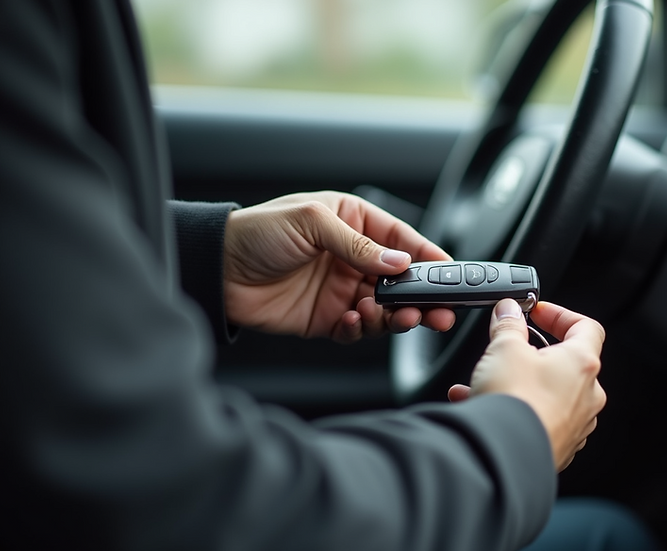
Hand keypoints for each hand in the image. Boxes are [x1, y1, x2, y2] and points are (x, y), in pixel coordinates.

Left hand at [222, 191, 455, 341]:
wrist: (217, 271)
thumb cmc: (257, 233)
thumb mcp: (311, 223)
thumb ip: (359, 246)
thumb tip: (399, 264)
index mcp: (353, 223)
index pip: (402, 241)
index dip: (428, 257)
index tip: (449, 274)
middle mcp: (353, 258)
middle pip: (402, 281)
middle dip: (423, 297)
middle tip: (439, 312)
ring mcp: (342, 290)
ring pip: (386, 308)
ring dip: (395, 316)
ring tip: (396, 318)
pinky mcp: (328, 319)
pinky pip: (358, 330)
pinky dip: (361, 330)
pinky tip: (352, 322)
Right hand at [448, 300, 606, 471]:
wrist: (506, 457)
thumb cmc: (515, 402)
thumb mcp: (504, 348)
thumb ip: (508, 324)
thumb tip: (509, 311)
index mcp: (582, 364)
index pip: (586, 327)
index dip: (560, 315)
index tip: (537, 314)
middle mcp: (587, 396)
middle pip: (563, 364)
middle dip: (530, 356)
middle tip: (506, 351)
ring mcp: (575, 426)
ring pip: (544, 395)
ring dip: (515, 385)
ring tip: (481, 383)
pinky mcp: (557, 448)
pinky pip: (535, 420)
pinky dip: (513, 411)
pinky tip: (479, 407)